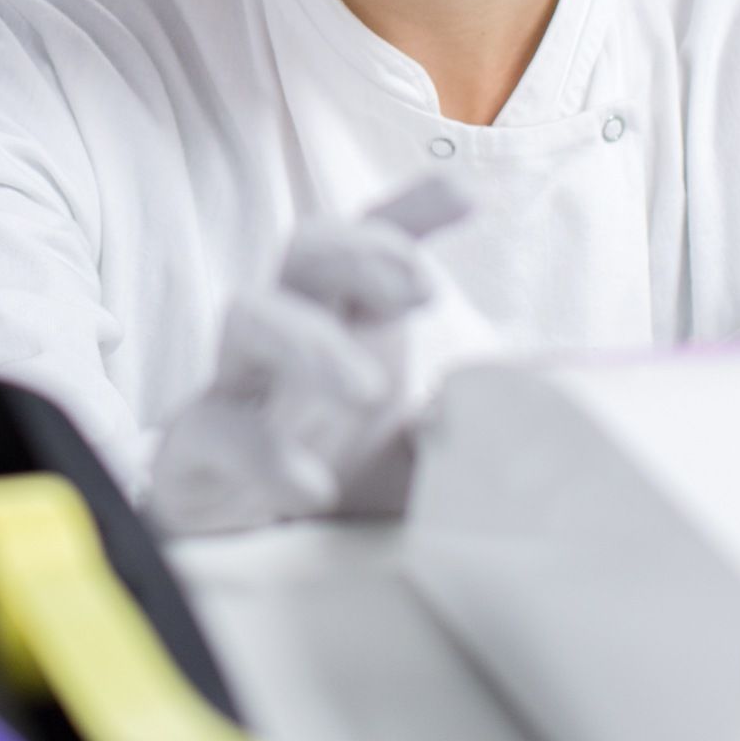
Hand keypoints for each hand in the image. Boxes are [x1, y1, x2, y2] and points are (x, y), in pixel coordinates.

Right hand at [147, 176, 498, 535]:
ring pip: (250, 320)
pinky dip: (264, 453)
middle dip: (362, 254)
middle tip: (425, 288)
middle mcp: (290, 332)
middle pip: (307, 251)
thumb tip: (544, 410)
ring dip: (310, 343)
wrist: (247, 542)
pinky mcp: (194, 448)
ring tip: (370, 390)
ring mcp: (235, 384)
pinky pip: (216, 431)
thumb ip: (476, 424)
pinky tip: (313, 484)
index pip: (374, 240)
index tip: (471, 198)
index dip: (414, 209)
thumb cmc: (342, 466)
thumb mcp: (426, 442)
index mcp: (348, 317)